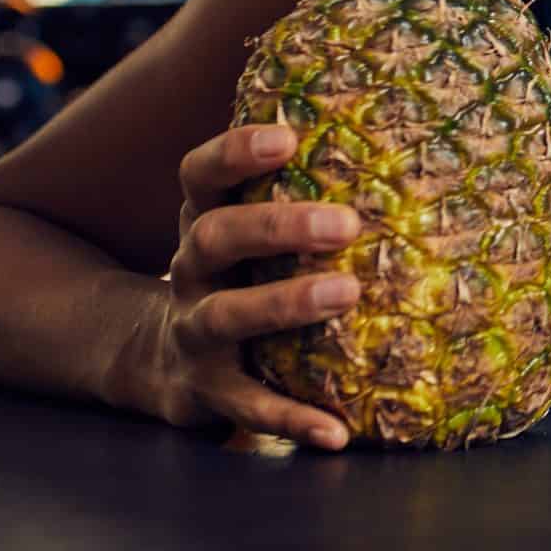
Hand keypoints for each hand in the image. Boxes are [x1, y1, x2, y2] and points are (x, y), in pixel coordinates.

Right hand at [143, 125, 363, 450]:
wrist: (160, 360)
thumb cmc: (238, 273)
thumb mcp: (247, 226)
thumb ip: (294, 187)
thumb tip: (390, 119)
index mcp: (204, 221)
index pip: (200, 174)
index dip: (236, 152)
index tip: (288, 136)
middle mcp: (191, 271)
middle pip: (216, 236)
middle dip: (278, 226)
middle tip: (347, 223)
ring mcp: (194, 332)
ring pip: (226, 315)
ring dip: (284, 304)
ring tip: (346, 293)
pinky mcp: (208, 391)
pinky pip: (249, 407)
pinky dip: (292, 420)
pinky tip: (336, 431)